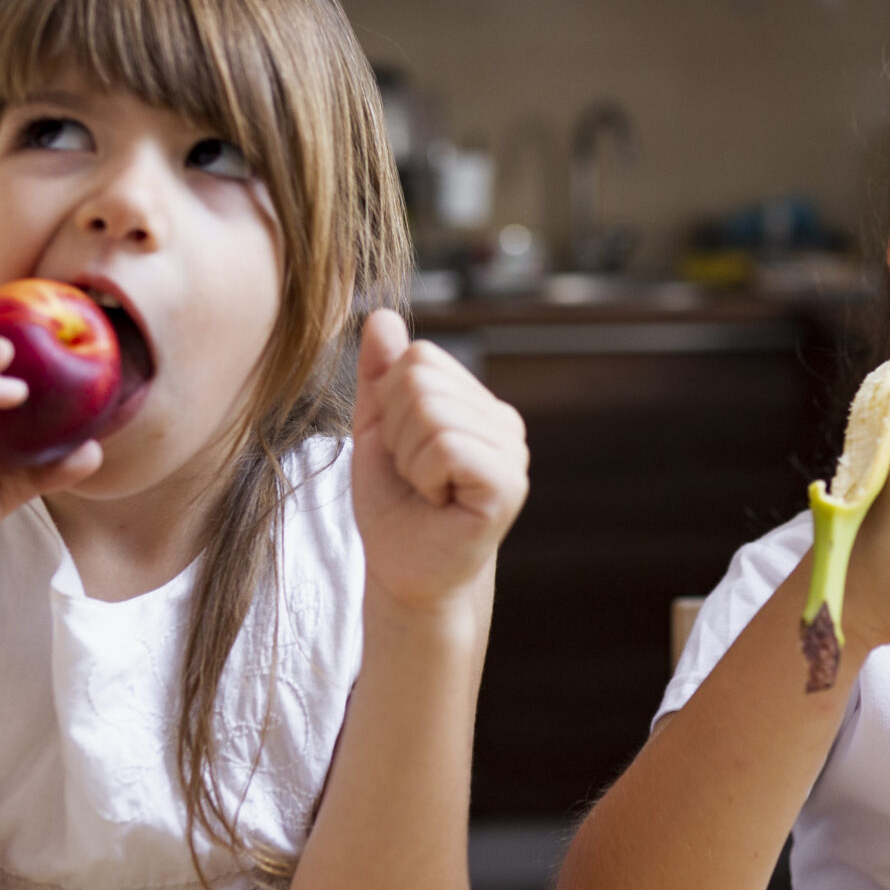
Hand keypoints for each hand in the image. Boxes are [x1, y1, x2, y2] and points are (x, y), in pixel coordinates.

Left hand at [351, 308, 529, 611]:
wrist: (405, 574)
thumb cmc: (394, 508)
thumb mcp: (377, 431)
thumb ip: (380, 376)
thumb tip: (380, 315)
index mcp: (478, 404)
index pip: (419, 357)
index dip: (390, 405)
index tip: (403, 452)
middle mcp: (504, 422)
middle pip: (421, 379)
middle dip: (396, 432)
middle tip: (414, 477)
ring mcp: (512, 452)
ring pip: (431, 411)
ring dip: (409, 458)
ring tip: (426, 490)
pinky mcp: (508, 484)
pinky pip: (446, 447)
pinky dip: (424, 476)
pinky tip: (439, 502)